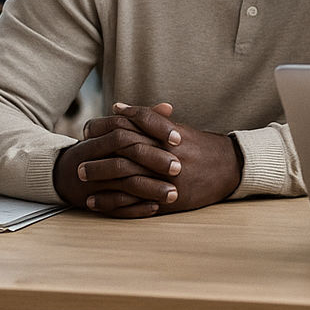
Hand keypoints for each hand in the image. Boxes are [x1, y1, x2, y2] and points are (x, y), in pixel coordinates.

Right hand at [53, 102, 181, 217]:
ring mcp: (89, 180)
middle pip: (123, 155)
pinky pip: (113, 206)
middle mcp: (90, 155)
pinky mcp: (89, 200)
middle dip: (154, 160)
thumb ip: (142, 120)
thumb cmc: (99, 149)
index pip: (126, 128)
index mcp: (98, 134)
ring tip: (173, 193)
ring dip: (149, 188)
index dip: (153, 131)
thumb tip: (168, 107)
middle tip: (178, 167)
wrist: (64, 174)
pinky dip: (134, 207)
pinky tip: (155, 207)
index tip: (179, 138)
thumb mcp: (115, 131)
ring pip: (121, 183)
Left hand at [60, 102, 243, 216]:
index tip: (87, 128)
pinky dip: (112, 202)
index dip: (106, 124)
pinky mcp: (168, 198)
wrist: (231, 168)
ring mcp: (167, 177)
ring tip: (81, 178)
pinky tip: (95, 202)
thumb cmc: (202, 147)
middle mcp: (167, 153)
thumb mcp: (178, 129)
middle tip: (78, 156)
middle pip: (125, 148)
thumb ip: (149, 119)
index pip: (131, 123)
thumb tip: (118, 108)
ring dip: (101, 175)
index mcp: (168, 134)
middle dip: (99, 152)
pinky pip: (134, 202)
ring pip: (127, 175)